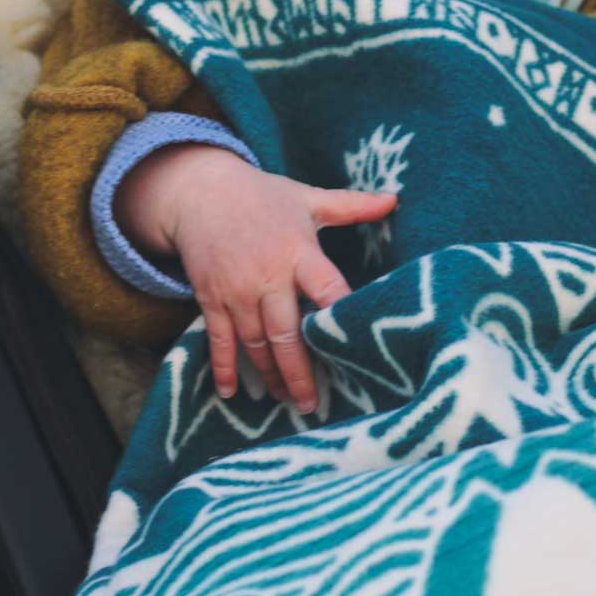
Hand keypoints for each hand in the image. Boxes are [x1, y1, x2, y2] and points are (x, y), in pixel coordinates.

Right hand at [114, 144, 396, 410]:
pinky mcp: (211, 298)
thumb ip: (352, 206)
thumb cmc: (262, 195)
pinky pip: (218, 340)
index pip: (326, 288)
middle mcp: (267, 276)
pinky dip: (224, 367)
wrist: (200, 190)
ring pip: (255, 343)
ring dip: (270, 375)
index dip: (339, 315)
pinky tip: (232, 393)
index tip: (356, 347)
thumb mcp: (307, 198)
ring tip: (286, 399)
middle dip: (300, 371)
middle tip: (313, 404)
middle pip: (286, 332)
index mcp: (298, 251)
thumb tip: (395, 199)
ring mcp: (236, 290)